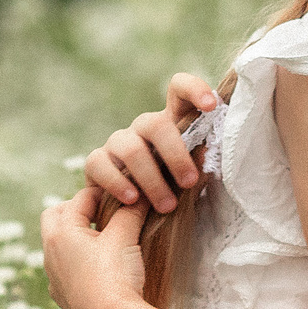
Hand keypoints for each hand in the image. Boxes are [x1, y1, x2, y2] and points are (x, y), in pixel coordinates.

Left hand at [40, 186, 148, 308]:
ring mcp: (54, 278)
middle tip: (101, 211)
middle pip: (55, 217)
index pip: (80, 199)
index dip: (103, 192)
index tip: (121, 193)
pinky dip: (77, 262)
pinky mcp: (63, 298)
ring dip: (76, 237)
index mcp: (60, 233)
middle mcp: (49, 254)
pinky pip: (64, 270)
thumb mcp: (125, 237)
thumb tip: (140, 194)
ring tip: (102, 238)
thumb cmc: (116, 276)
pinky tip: (97, 268)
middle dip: (76, 209)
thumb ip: (131, 211)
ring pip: (57, 246)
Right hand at [83, 72, 219, 212]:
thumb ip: (196, 170)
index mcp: (172, 125)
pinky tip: (132, 200)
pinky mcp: (96, 161)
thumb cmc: (169, 194)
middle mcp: (143, 128)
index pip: (179, 92)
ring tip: (167, 207)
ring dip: (152, 180)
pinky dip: (118, 183)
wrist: (133, 219)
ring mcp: (118, 142)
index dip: (193, 89)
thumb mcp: (188, 183)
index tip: (211, 105)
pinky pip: (101, 165)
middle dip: (175, 155)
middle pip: (156, 124)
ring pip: (131, 150)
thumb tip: (204, 155)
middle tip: (189, 182)